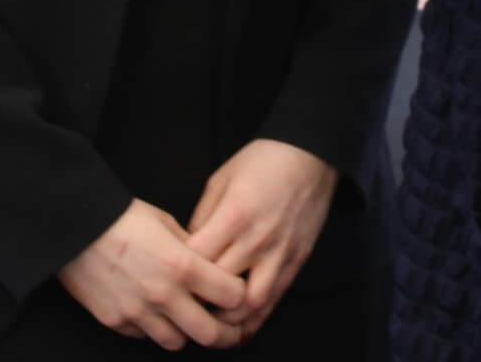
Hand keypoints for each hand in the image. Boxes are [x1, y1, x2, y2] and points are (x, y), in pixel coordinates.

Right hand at [57, 199, 248, 350]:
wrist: (74, 226)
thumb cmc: (121, 216)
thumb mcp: (166, 222)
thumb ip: (190, 248)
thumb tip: (206, 263)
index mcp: (183, 265)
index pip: (232, 295)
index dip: (239, 294)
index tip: (237, 292)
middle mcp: (164, 294)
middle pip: (210, 333)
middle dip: (226, 333)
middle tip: (231, 329)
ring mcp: (138, 312)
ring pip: (176, 342)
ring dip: (186, 332)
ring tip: (186, 319)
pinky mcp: (115, 321)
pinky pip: (144, 336)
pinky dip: (153, 328)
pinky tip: (153, 312)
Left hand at [187, 139, 338, 341]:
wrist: (311, 155)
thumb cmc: (261, 161)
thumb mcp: (220, 179)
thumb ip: (202, 216)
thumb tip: (188, 249)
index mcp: (234, 216)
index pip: (197, 260)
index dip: (179, 273)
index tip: (169, 276)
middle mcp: (257, 240)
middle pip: (219, 286)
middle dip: (198, 299)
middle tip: (182, 303)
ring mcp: (279, 254)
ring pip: (249, 304)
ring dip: (228, 318)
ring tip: (210, 320)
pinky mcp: (296, 262)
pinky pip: (274, 300)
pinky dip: (255, 317)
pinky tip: (239, 324)